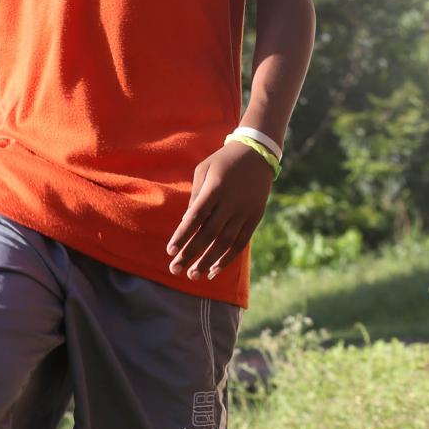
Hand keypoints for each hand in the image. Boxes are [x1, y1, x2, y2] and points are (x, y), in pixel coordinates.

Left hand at [167, 142, 273, 281]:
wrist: (258, 153)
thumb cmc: (223, 161)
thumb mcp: (203, 170)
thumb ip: (195, 196)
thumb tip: (187, 222)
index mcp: (215, 189)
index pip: (195, 217)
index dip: (182, 236)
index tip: (170, 251)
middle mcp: (231, 203)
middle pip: (209, 234)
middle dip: (191, 254)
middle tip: (175, 270)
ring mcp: (245, 211)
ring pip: (225, 242)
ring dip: (208, 261)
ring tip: (194, 275)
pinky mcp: (255, 217)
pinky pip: (241, 242)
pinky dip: (228, 258)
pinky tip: (215, 270)